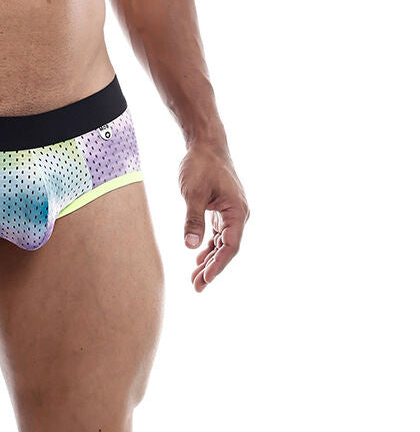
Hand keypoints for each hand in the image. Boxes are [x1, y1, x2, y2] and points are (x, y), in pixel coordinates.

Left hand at [178, 143, 248, 291]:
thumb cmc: (200, 165)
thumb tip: (191, 247)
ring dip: (210, 260)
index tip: (205, 280)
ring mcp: (232, 212)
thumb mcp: (192, 193)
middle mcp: (239, 214)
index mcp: (238, 212)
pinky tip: (199, 258)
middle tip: (197, 287)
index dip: (218, 265)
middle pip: (227, 248)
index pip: (230, 246)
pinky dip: (209, 246)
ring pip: (223, 242)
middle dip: (212, 268)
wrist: (206, 144)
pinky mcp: (223, 209)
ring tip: (195, 279)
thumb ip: (193, 220)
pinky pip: (219, 233)